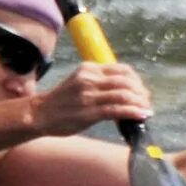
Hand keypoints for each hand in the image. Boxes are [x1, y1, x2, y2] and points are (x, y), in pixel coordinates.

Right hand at [32, 61, 150, 135]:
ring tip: (146, 110)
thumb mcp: (79, 83)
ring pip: (124, 95)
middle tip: (147, 102)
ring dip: (140, 103)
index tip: (142, 91)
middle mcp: (89, 79)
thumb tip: (125, 92)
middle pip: (126, 82)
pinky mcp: (88, 112)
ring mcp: (88, 95)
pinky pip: (116, 110)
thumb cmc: (60, 102)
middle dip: (141, 93)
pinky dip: (133, 112)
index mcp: (88, 69)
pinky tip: (142, 115)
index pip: (122, 70)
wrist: (39, 114)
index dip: (137, 80)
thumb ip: (99, 83)